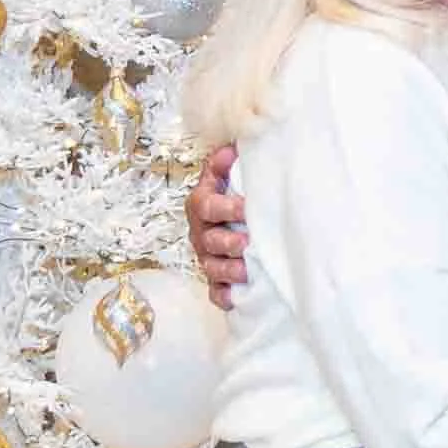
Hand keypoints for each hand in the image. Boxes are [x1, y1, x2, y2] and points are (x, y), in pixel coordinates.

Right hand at [186, 144, 246, 310]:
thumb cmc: (231, 193)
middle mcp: (201, 232)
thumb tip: (230, 149)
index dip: (224, 208)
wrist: (232, 217)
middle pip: (208, 240)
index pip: (206, 206)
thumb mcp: (226, 175)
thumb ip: (225, 163)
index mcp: (202, 205)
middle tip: (247, 243)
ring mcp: (207, 257)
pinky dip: (224, 296)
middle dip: (227, 242)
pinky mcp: (215, 280)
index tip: (245, 208)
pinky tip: (235, 298)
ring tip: (246, 271)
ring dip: (228, 270)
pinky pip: (215, 292)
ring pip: (211, 267)